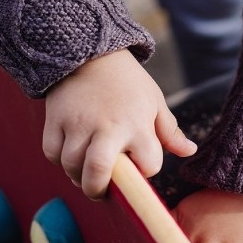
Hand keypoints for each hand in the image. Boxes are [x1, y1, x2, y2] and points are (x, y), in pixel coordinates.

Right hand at [43, 49, 196, 197]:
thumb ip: (170, 131)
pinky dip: (60, 160)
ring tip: (87, 173)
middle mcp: (107, 128)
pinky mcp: (56, 119)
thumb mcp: (154, 102)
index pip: (148, 165)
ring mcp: (78, 124)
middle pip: (98, 172)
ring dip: (79, 177)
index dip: (146, 169)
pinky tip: (71, 155)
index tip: (141, 163)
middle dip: (98, 190)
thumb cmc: (128, 81)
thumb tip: (189, 151)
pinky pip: (52, 153)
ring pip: (72, 166)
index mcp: (137, 125)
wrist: (89, 51)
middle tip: (102, 191)